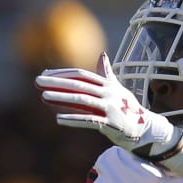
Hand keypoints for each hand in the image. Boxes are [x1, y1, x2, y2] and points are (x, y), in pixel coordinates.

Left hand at [35, 52, 181, 159]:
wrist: (144, 129)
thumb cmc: (127, 107)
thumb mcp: (117, 88)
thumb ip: (106, 73)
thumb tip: (102, 54)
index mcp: (107, 84)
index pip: (81, 75)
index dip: (62, 74)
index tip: (45, 74)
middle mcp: (108, 93)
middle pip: (78, 85)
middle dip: (56, 83)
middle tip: (37, 82)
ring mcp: (110, 107)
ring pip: (82, 100)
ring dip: (61, 98)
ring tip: (43, 97)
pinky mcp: (110, 123)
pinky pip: (89, 120)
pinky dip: (73, 119)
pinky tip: (58, 119)